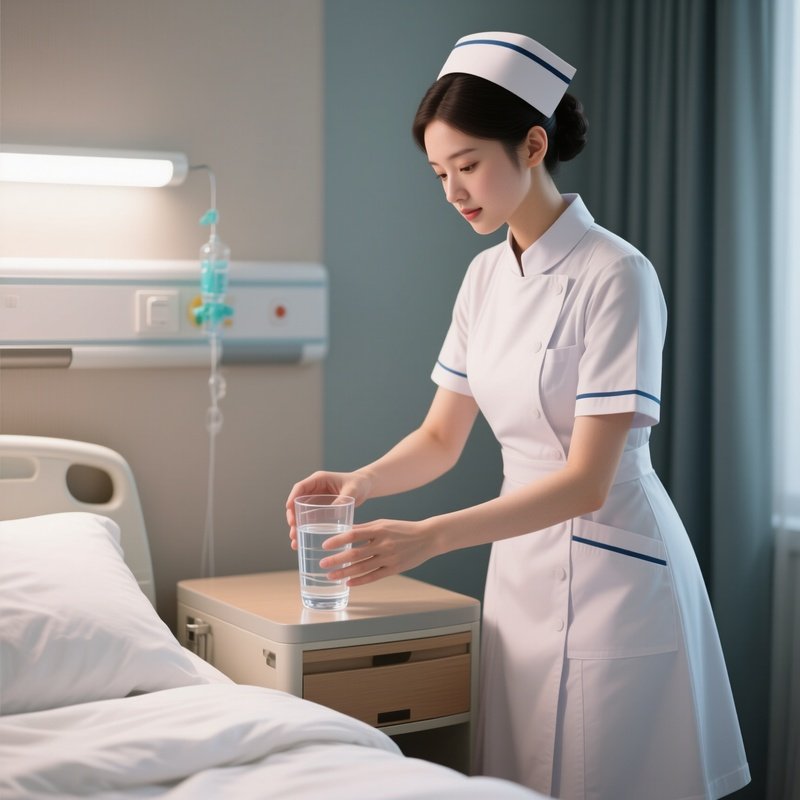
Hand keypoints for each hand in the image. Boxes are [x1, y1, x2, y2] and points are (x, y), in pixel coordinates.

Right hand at [285, 470, 372, 549]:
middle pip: (297, 502)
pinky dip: (305, 528)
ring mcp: (316, 499)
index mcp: (319, 480)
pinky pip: (309, 518)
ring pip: (301, 513)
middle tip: (293, 530)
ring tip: (295, 541)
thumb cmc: (359, 484)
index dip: (292, 497)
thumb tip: (333, 513)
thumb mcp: (352, 490)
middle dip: (292, 517)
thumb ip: (343, 499)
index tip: (289, 509)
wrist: (365, 486)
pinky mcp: (320, 508)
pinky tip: (302, 541)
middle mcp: (314, 489)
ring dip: (296, 526)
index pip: (300, 487)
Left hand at [317, 518, 436, 586]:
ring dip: (344, 572)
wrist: (427, 537)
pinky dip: (360, 581)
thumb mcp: (383, 523)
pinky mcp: (394, 569)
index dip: (338, 540)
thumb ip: (365, 528)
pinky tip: (348, 583)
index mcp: (379, 529)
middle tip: (323, 564)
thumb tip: (344, 531)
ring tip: (331, 576)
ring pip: (362, 567)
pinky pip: (374, 576)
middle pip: (355, 553)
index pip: (354, 534)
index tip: (325, 545)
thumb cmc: (403, 529)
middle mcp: (383, 544)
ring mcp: (389, 558)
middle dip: (337, 560)